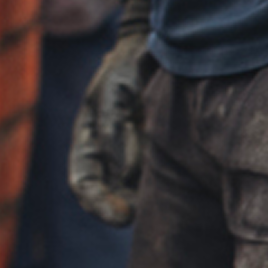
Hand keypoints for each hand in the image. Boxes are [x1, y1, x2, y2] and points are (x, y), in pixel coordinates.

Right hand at [69, 0, 154, 226]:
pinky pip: (164, 179)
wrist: (160, 50)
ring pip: (138, 192)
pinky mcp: (164, 157)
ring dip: (148, 196)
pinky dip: (171, 183)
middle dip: (124, 207)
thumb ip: (114, 131)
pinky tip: (183, 173)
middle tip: (141, 213)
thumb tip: (125, 174)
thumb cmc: (127, 69)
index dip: (97, 204)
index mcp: (89, 142)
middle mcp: (111, 156)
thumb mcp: (114, 93)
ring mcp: (138, 158)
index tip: (121, 217)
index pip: (84, 183)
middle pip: (111, 195)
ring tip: (165, 181)